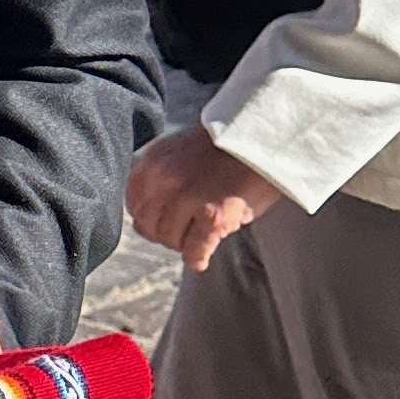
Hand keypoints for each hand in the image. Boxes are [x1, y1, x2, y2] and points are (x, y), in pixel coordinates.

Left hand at [125, 127, 282, 274]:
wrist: (265, 138)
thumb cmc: (227, 148)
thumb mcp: (179, 152)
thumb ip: (158, 180)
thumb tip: (141, 222)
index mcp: (152, 161)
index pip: (134, 204)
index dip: (149, 218)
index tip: (164, 222)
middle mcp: (163, 178)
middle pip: (148, 225)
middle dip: (164, 234)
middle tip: (184, 235)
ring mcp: (187, 197)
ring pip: (169, 239)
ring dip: (183, 244)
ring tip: (198, 240)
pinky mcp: (213, 214)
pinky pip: (194, 248)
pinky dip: (197, 258)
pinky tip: (200, 260)